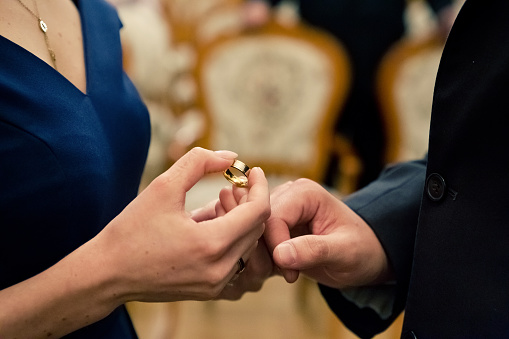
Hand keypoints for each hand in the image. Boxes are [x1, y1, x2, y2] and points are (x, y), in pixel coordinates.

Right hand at [96, 147, 270, 302]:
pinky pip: (236, 259)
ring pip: (248, 244)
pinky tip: (208, 224)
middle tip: (229, 186)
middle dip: (248, 201)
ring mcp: (216, 284)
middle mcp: (220, 270)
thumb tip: (231, 156)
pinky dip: (230, 238)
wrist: (107, 274)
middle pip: (256, 228)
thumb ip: (199, 163)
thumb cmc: (132, 229)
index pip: (259, 211)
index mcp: (212, 245)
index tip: (253, 171)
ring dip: (240, 220)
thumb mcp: (163, 187)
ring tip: (216, 203)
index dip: (260, 186)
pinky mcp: (210, 290)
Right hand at [265, 179, 392, 288]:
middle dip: (266, 254)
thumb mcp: (344, 252)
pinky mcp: (275, 226)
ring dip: (262, 259)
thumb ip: (314, 251)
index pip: (273, 217)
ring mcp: (279, 210)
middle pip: (258, 225)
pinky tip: (282, 271)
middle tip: (285, 275)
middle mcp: (287, 195)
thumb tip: (280, 254)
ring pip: (253, 234)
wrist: (365, 254)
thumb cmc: (362, 249)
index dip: (275, 247)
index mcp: (304, 193)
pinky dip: (265, 260)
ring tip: (285, 274)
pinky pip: (257, 243)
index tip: (291, 273)